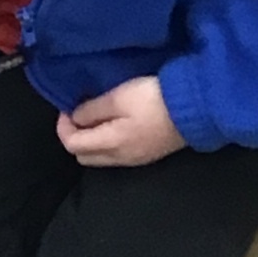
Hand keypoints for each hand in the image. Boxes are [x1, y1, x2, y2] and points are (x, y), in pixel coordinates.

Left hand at [56, 77, 184, 167]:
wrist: (194, 109)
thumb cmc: (153, 100)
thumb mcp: (118, 97)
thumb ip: (91, 110)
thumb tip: (74, 118)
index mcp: (111, 144)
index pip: (72, 145)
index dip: (63, 126)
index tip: (67, 106)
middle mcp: (121, 158)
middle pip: (83, 156)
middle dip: (74, 135)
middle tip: (79, 112)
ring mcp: (136, 159)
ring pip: (100, 157)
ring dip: (91, 140)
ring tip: (96, 115)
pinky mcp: (147, 155)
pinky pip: (116, 155)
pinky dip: (106, 142)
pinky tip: (114, 123)